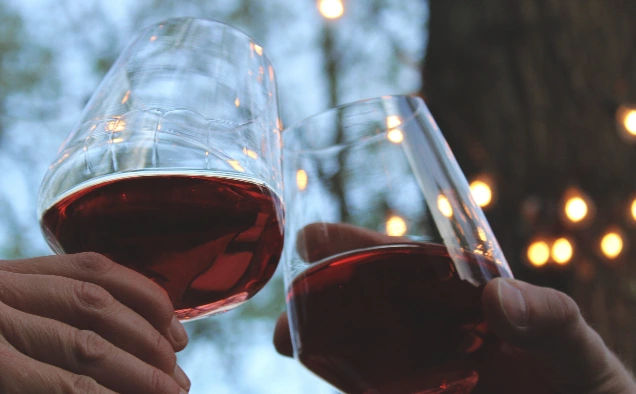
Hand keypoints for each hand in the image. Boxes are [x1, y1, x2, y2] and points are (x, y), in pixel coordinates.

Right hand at [0, 253, 190, 393]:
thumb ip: (41, 325)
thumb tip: (140, 336)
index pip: (86, 268)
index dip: (144, 296)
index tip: (177, 330)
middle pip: (94, 302)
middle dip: (149, 340)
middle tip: (180, 374)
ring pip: (90, 344)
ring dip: (143, 374)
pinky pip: (71, 384)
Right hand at [273, 223, 635, 393]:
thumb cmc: (591, 385)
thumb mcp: (577, 345)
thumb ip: (547, 317)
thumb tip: (494, 298)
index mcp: (467, 300)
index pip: (405, 265)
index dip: (359, 248)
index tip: (315, 238)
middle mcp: (438, 333)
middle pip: (369, 306)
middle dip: (323, 295)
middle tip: (288, 295)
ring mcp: (426, 373)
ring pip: (361, 349)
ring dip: (322, 340)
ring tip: (289, 337)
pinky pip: (373, 389)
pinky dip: (345, 379)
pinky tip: (321, 371)